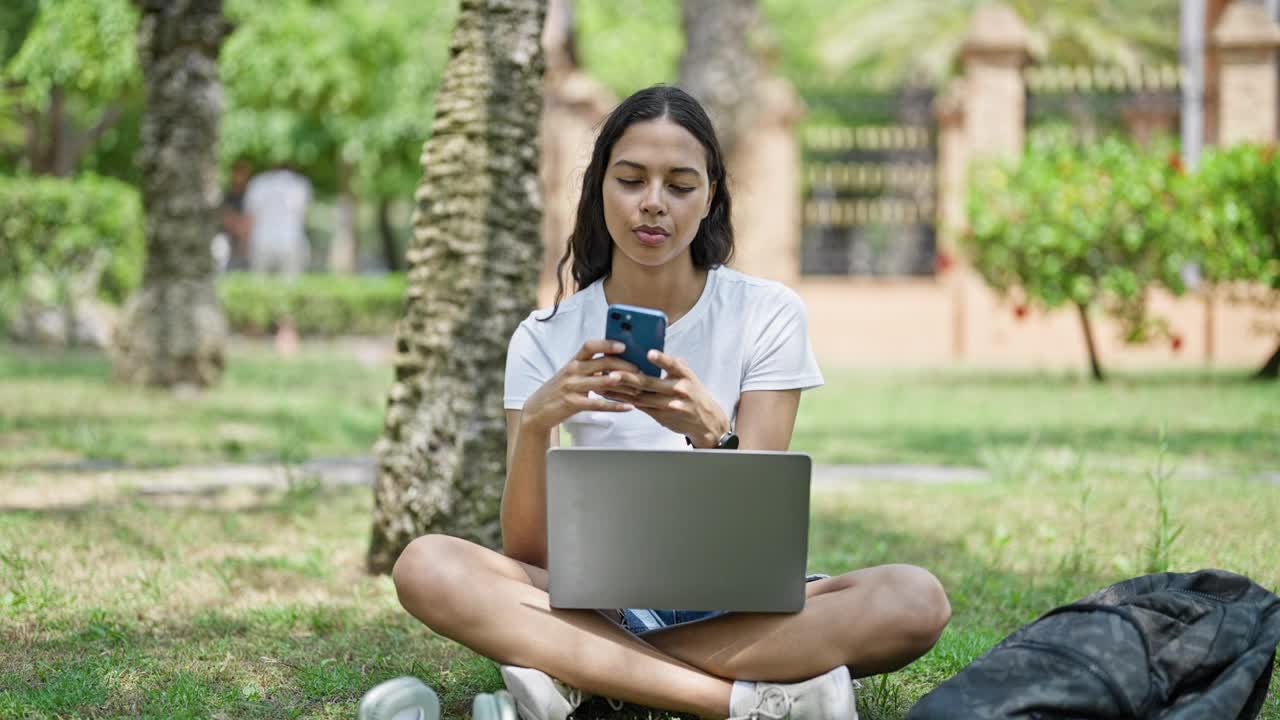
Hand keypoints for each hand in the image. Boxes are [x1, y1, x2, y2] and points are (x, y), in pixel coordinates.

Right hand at [520, 339, 639, 433]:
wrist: (537, 409)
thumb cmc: (560, 390)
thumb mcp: (572, 374)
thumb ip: (590, 367)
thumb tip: (615, 362)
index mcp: (574, 361)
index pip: (590, 346)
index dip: (607, 344)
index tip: (624, 345)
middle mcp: (572, 371)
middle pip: (601, 363)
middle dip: (623, 365)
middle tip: (639, 370)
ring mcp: (571, 387)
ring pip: (601, 383)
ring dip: (622, 384)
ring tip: (639, 387)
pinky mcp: (572, 404)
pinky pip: (598, 404)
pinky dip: (615, 406)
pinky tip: (629, 407)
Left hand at [599, 349, 728, 447]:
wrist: (705, 420)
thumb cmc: (693, 393)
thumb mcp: (688, 376)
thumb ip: (671, 366)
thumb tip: (649, 351)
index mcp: (684, 375)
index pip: (673, 364)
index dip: (661, 359)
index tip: (650, 353)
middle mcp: (678, 390)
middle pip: (650, 383)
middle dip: (628, 378)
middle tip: (612, 372)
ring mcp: (669, 405)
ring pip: (641, 396)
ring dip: (620, 390)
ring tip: (604, 382)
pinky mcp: (661, 416)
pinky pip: (640, 407)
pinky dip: (625, 400)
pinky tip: (612, 395)